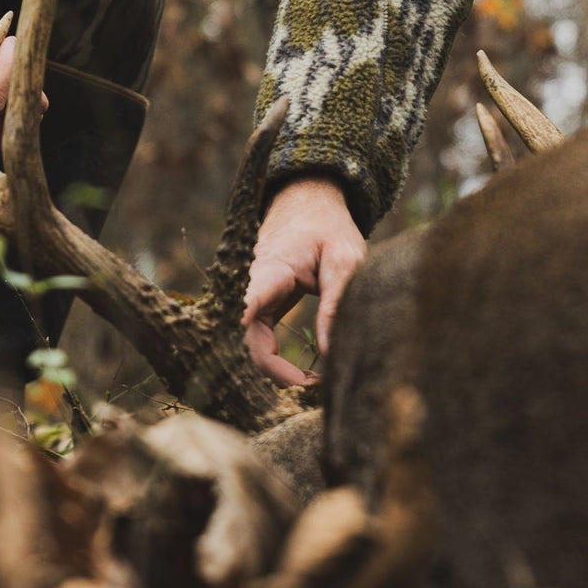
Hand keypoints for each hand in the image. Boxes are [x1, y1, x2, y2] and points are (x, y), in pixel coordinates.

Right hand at [241, 177, 365, 385]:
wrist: (309, 201)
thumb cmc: (329, 227)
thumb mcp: (345, 260)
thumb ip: (336, 304)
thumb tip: (329, 353)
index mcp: (271, 270)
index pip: (245, 307)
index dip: (242, 340)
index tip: (256, 365)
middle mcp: (253, 284)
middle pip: (245, 337)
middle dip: (274, 370)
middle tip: (315, 386)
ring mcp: (254, 294)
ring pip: (249, 341)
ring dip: (275, 368)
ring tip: (315, 382)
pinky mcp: (261, 302)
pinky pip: (258, 336)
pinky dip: (275, 358)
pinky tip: (303, 371)